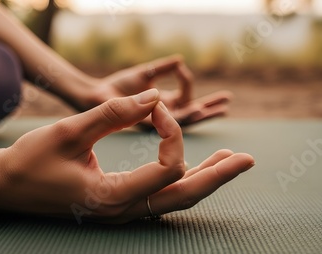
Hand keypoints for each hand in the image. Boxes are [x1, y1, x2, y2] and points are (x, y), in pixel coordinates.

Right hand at [0, 89, 253, 223]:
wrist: (4, 189)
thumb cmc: (30, 161)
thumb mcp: (69, 132)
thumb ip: (113, 114)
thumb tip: (153, 98)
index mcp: (113, 196)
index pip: (167, 167)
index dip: (170, 131)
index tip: (152, 105)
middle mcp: (123, 211)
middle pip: (185, 195)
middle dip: (219, 176)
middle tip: (249, 160)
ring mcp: (122, 212)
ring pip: (175, 199)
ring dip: (205, 180)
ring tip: (233, 162)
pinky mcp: (117, 205)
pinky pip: (160, 197)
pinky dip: (182, 182)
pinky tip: (196, 170)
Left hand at [95, 55, 232, 127]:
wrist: (95, 95)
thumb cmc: (117, 86)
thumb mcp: (145, 74)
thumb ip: (162, 68)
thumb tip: (180, 60)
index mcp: (163, 105)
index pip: (186, 99)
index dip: (189, 85)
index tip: (181, 70)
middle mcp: (163, 115)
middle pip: (192, 113)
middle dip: (211, 107)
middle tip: (227, 102)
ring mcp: (156, 122)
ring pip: (185, 119)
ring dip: (202, 112)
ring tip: (221, 108)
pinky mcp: (147, 125)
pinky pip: (170, 121)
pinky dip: (185, 114)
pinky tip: (198, 108)